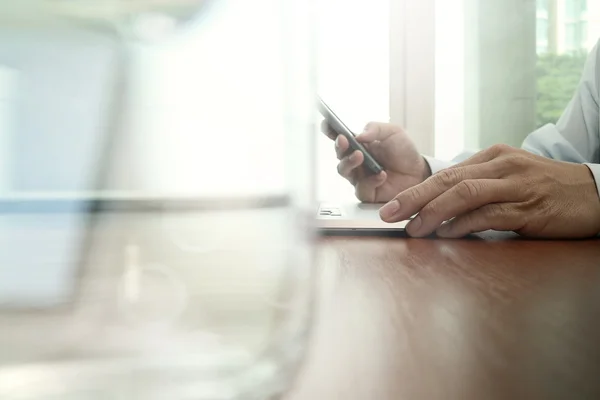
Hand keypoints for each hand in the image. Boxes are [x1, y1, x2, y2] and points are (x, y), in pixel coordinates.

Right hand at [321, 121, 429, 202]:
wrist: (419, 173)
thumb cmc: (404, 152)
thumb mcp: (393, 132)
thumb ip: (376, 129)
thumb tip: (359, 135)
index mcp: (359, 144)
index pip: (340, 136)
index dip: (330, 130)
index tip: (326, 124)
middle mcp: (356, 160)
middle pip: (339, 154)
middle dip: (339, 146)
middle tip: (345, 141)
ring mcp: (359, 176)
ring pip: (344, 171)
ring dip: (349, 162)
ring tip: (360, 156)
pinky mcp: (367, 192)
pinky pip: (361, 188)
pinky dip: (371, 181)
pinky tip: (382, 175)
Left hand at [379, 144, 599, 237]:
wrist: (597, 193)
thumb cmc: (548, 189)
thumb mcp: (511, 177)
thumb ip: (479, 186)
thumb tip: (440, 208)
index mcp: (494, 157)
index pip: (447, 173)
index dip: (417, 190)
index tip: (394, 206)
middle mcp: (502, 166)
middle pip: (449, 179)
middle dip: (414, 198)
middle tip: (389, 213)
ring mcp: (516, 185)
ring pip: (465, 193)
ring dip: (433, 212)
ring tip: (413, 229)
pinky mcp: (529, 207)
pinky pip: (489, 214)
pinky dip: (464, 224)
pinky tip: (447, 234)